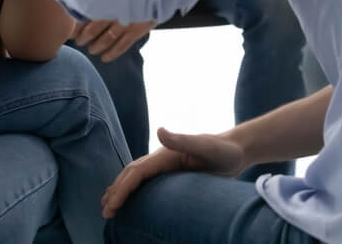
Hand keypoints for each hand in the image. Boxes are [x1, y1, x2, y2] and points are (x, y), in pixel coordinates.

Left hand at [71, 19, 155, 62]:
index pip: (85, 12)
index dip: (76, 23)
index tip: (69, 29)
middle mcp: (116, 8)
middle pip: (93, 26)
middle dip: (83, 36)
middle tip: (77, 40)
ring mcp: (127, 20)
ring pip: (107, 38)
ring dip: (96, 45)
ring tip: (91, 49)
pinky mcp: (139, 29)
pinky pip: (123, 45)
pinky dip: (113, 53)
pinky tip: (105, 58)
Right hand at [101, 127, 245, 218]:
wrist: (236, 149)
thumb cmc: (224, 150)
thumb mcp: (206, 146)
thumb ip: (184, 140)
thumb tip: (159, 130)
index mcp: (166, 154)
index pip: (138, 172)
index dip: (123, 188)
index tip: (112, 205)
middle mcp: (162, 159)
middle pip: (132, 174)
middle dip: (116, 191)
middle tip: (105, 211)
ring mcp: (166, 166)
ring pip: (136, 177)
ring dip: (121, 190)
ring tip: (108, 205)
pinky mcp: (172, 174)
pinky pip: (147, 182)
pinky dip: (134, 190)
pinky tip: (131, 199)